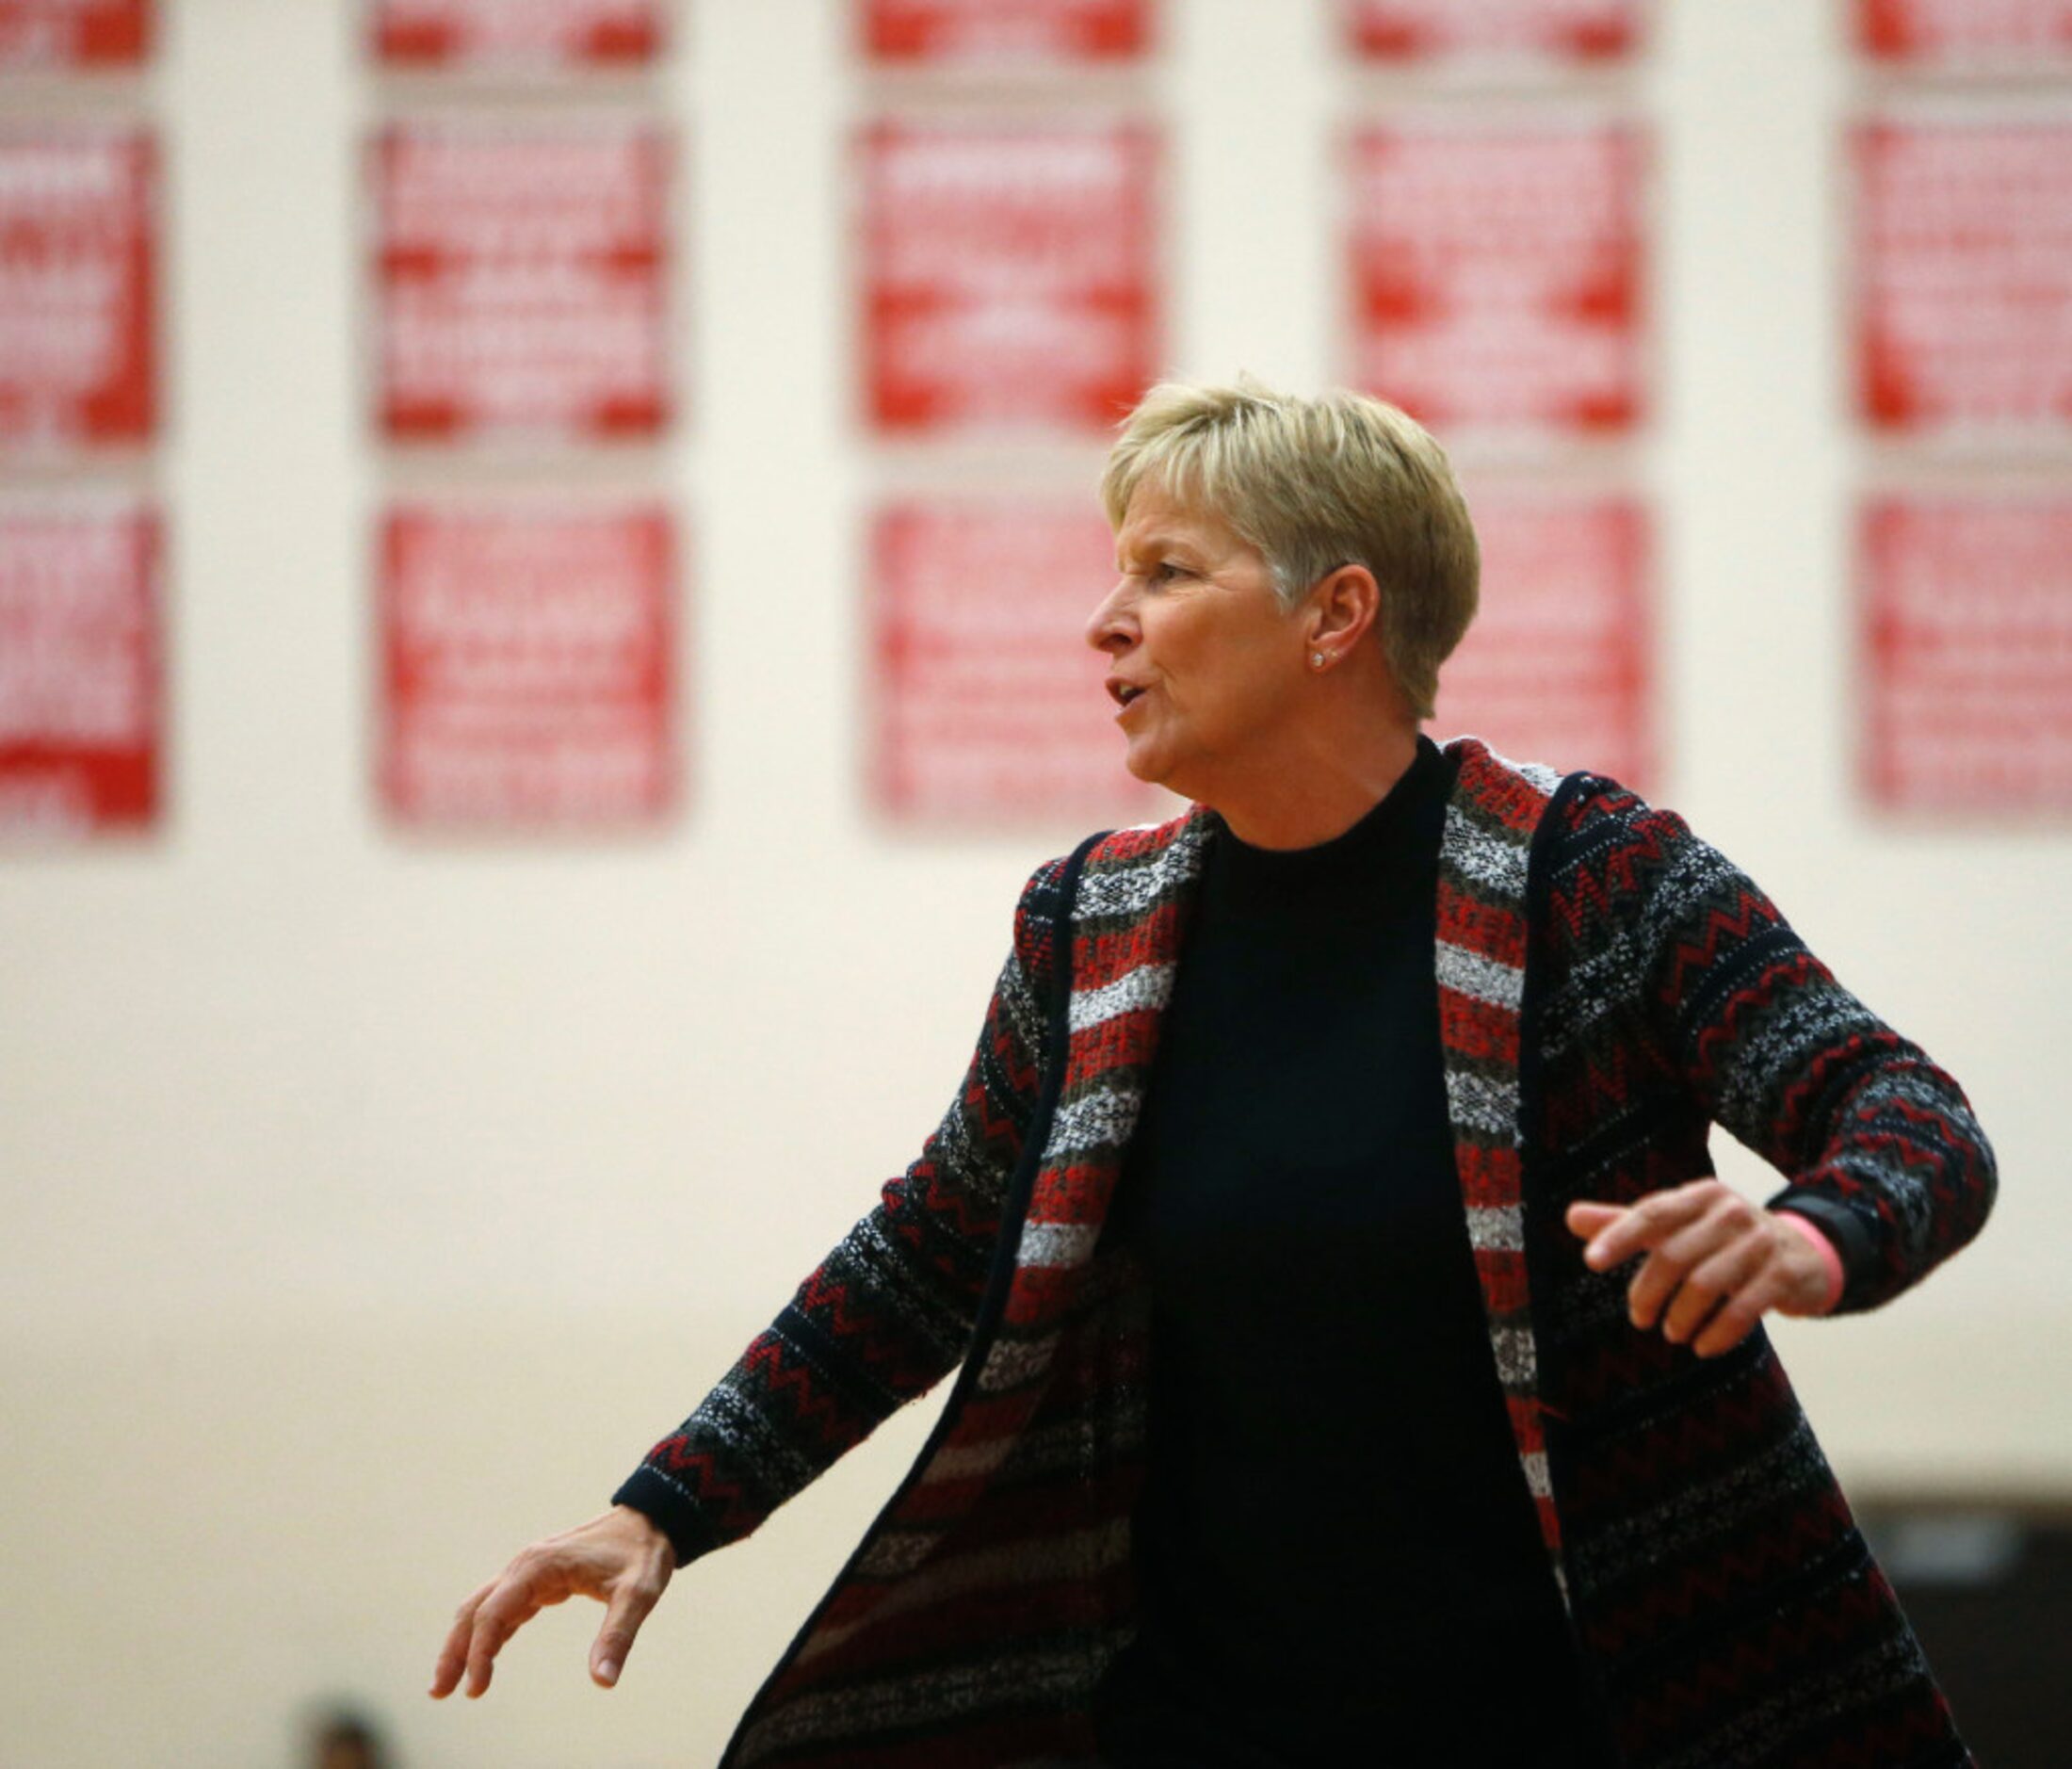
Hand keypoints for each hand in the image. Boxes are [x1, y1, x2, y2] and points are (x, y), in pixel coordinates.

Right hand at [430, 1505, 674, 1699]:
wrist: (651, 1520)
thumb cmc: (643, 1554)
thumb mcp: (637, 1595)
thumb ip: (617, 1636)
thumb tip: (603, 1681)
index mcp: (539, 1566)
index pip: (494, 1614)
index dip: (479, 1652)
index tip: (475, 1689)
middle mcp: (525, 1565)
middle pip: (475, 1611)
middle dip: (455, 1651)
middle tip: (439, 1692)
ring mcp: (529, 1571)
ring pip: (483, 1609)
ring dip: (465, 1644)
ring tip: (450, 1684)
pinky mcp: (539, 1578)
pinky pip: (504, 1608)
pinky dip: (490, 1634)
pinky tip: (485, 1659)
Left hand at [1566, 1180, 1835, 1358]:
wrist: (1805, 1253)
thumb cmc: (1725, 1238)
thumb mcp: (1679, 1225)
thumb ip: (1627, 1223)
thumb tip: (1571, 1217)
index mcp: (1700, 1196)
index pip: (1651, 1214)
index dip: (1618, 1237)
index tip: (1590, 1262)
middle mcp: (1731, 1212)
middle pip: (1673, 1255)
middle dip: (1648, 1293)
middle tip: (1640, 1319)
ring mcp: (1760, 1242)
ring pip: (1705, 1284)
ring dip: (1681, 1317)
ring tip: (1672, 1334)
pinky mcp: (1783, 1275)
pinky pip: (1743, 1309)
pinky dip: (1717, 1334)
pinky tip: (1702, 1347)